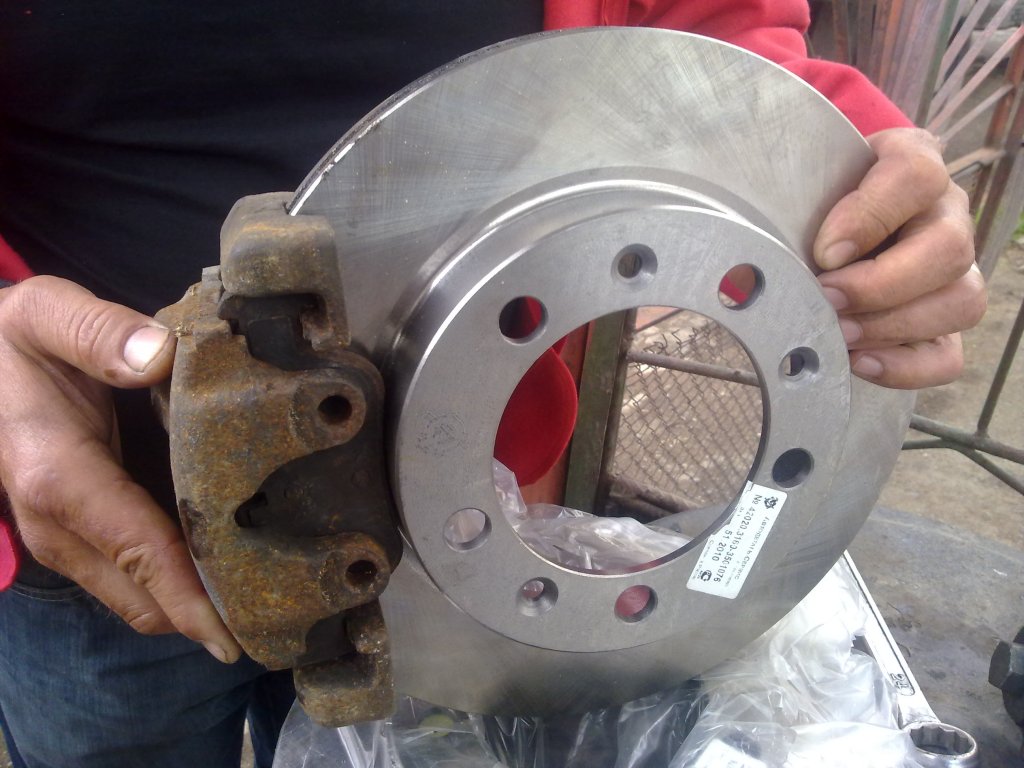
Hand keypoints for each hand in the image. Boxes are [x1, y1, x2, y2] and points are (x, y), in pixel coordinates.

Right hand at [0, 276, 241, 661]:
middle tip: (278, 614)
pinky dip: (172, 587)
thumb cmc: (15, 342)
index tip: (239, 633)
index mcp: (60, 477)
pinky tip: (223, 569)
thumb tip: (161, 355)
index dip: (192, 599)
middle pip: (143, 598)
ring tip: (262, 600)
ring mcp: (60, 539)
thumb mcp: (49, 314)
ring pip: (135, 599)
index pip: (142, 554)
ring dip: (190, 608)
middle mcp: (57, 525)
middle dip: (205, 616)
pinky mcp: (70, 536)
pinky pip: (128, 579)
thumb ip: (101, 333)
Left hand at [814, 127, 986, 388]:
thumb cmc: (813, 196)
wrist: (821, 216)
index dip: (871, 215)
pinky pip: (948, 355)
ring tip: (839, 334)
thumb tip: (761, 247)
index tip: (824, 251)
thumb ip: (795, 198)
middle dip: (880, 284)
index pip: (917, 175)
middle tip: (826, 298)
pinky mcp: (942, 320)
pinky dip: (905, 367)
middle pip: (949, 248)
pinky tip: (859, 363)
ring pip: (961, 301)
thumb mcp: (804, 181)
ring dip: (893, 325)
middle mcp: (945, 214)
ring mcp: (954, 270)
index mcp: (913, 164)